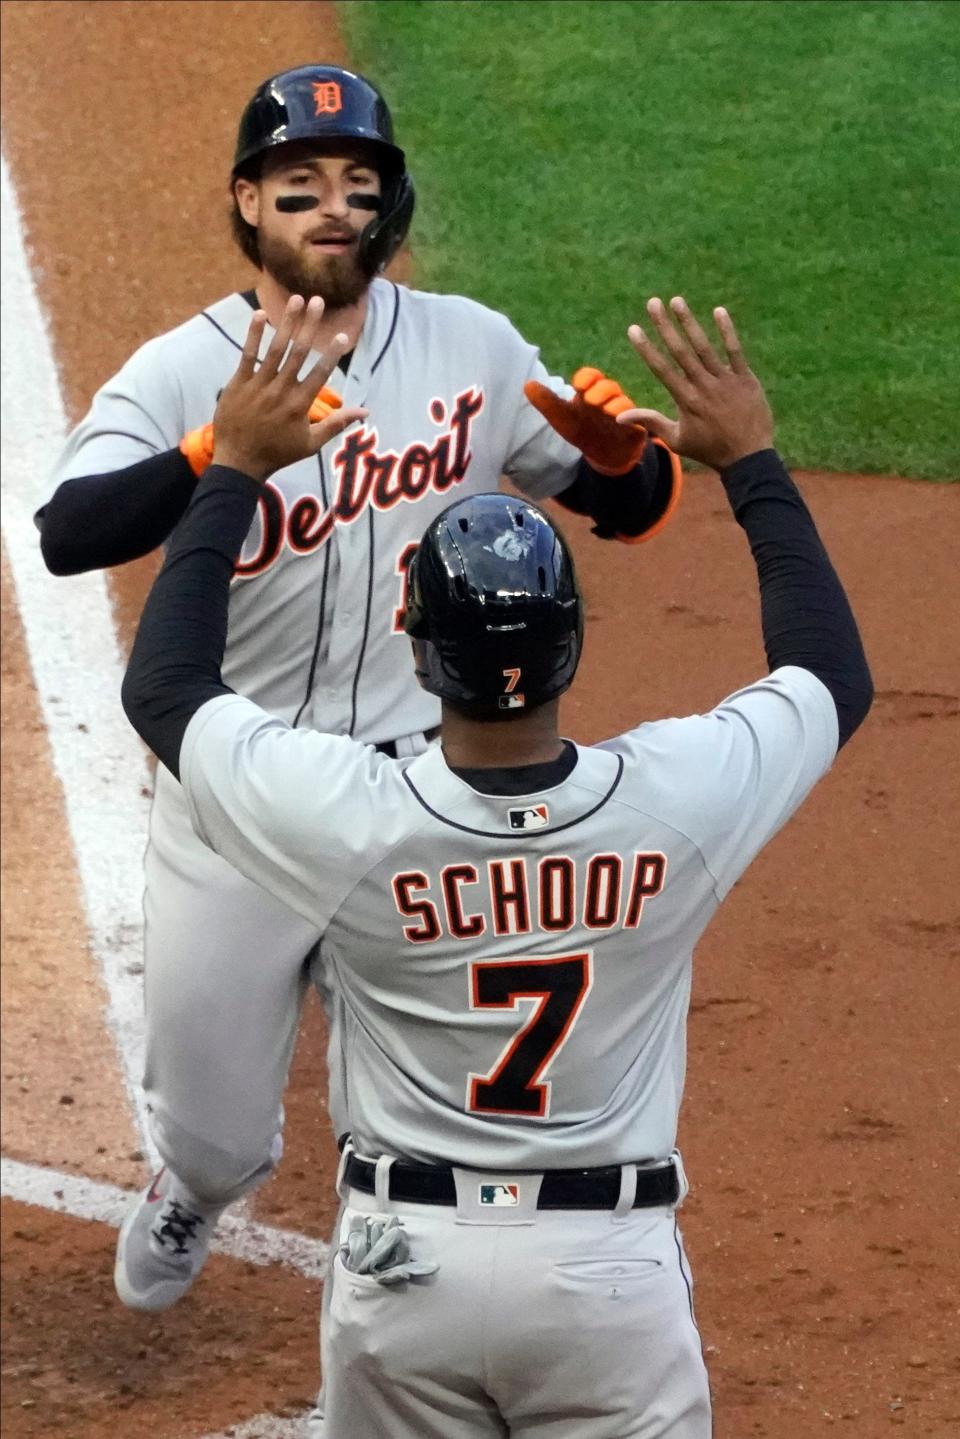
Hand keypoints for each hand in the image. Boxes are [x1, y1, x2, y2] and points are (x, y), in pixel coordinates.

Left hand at [212, 295, 365, 480]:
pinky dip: (254, 335)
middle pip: (298, 352)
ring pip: (275, 348)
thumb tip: (365, 413)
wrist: (239, 462)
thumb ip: (336, 424)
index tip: (342, 334)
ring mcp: (259, 385)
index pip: (320, 373)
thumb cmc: (278, 453)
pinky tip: (261, 315)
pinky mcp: (239, 383)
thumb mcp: (311, 444)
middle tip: (318, 300)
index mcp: (300, 405)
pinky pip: (248, 355)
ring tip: (296, 299)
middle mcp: (281, 391)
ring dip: (287, 322)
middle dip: (310, 324)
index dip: (331, 353)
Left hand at [524, 368, 646, 475]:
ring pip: (624, 402)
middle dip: (600, 390)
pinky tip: (621, 421)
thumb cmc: (583, 431)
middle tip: (590, 399)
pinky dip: (633, 418)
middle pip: (609, 387)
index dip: (586, 378)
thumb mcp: (562, 418)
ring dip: (616, 404)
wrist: (604, 456)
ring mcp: (624, 412)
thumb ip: (547, 402)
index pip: (591, 377)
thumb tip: (527, 384)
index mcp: (591, 392)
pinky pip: (641, 419)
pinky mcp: (637, 428)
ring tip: (606, 410)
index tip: (578, 385)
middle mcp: (609, 398)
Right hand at [616, 298, 773, 471]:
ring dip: (689, 322)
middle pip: (680, 351)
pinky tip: (718, 311)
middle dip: (664, 326)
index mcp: (685, 401)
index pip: (661, 369)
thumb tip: (619, 417)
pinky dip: (727, 331)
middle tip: (652, 303)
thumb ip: (650, 421)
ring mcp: (725, 381)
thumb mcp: (676, 440)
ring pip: (704, 347)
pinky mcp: (745, 379)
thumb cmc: (709, 450)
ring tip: (677, 301)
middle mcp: (703, 387)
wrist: (747, 458)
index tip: (633, 329)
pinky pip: (735, 351)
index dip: (646, 348)